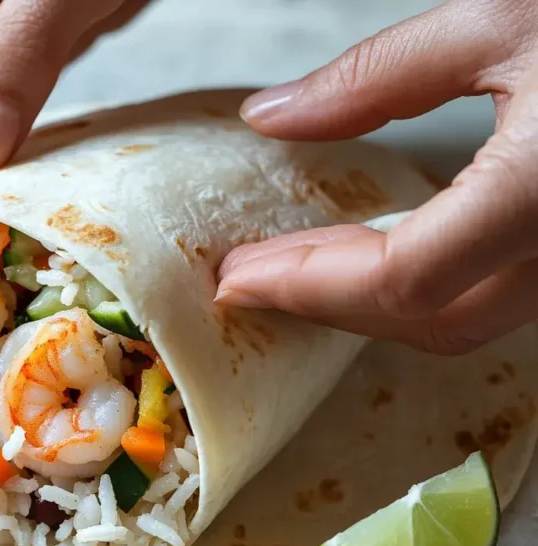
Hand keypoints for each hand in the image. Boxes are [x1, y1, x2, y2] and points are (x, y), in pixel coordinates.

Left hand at [216, 0, 537, 354]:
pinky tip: (374, 254)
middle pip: (428, 318)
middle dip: (328, 304)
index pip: (405, 278)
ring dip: (370, 304)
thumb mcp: (502, 18)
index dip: (311, 285)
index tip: (240, 276)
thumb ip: (377, 77)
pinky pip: (493, 294)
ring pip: (464, 318)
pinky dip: (419, 287)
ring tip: (296, 270)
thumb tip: (273, 115)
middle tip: (252, 281)